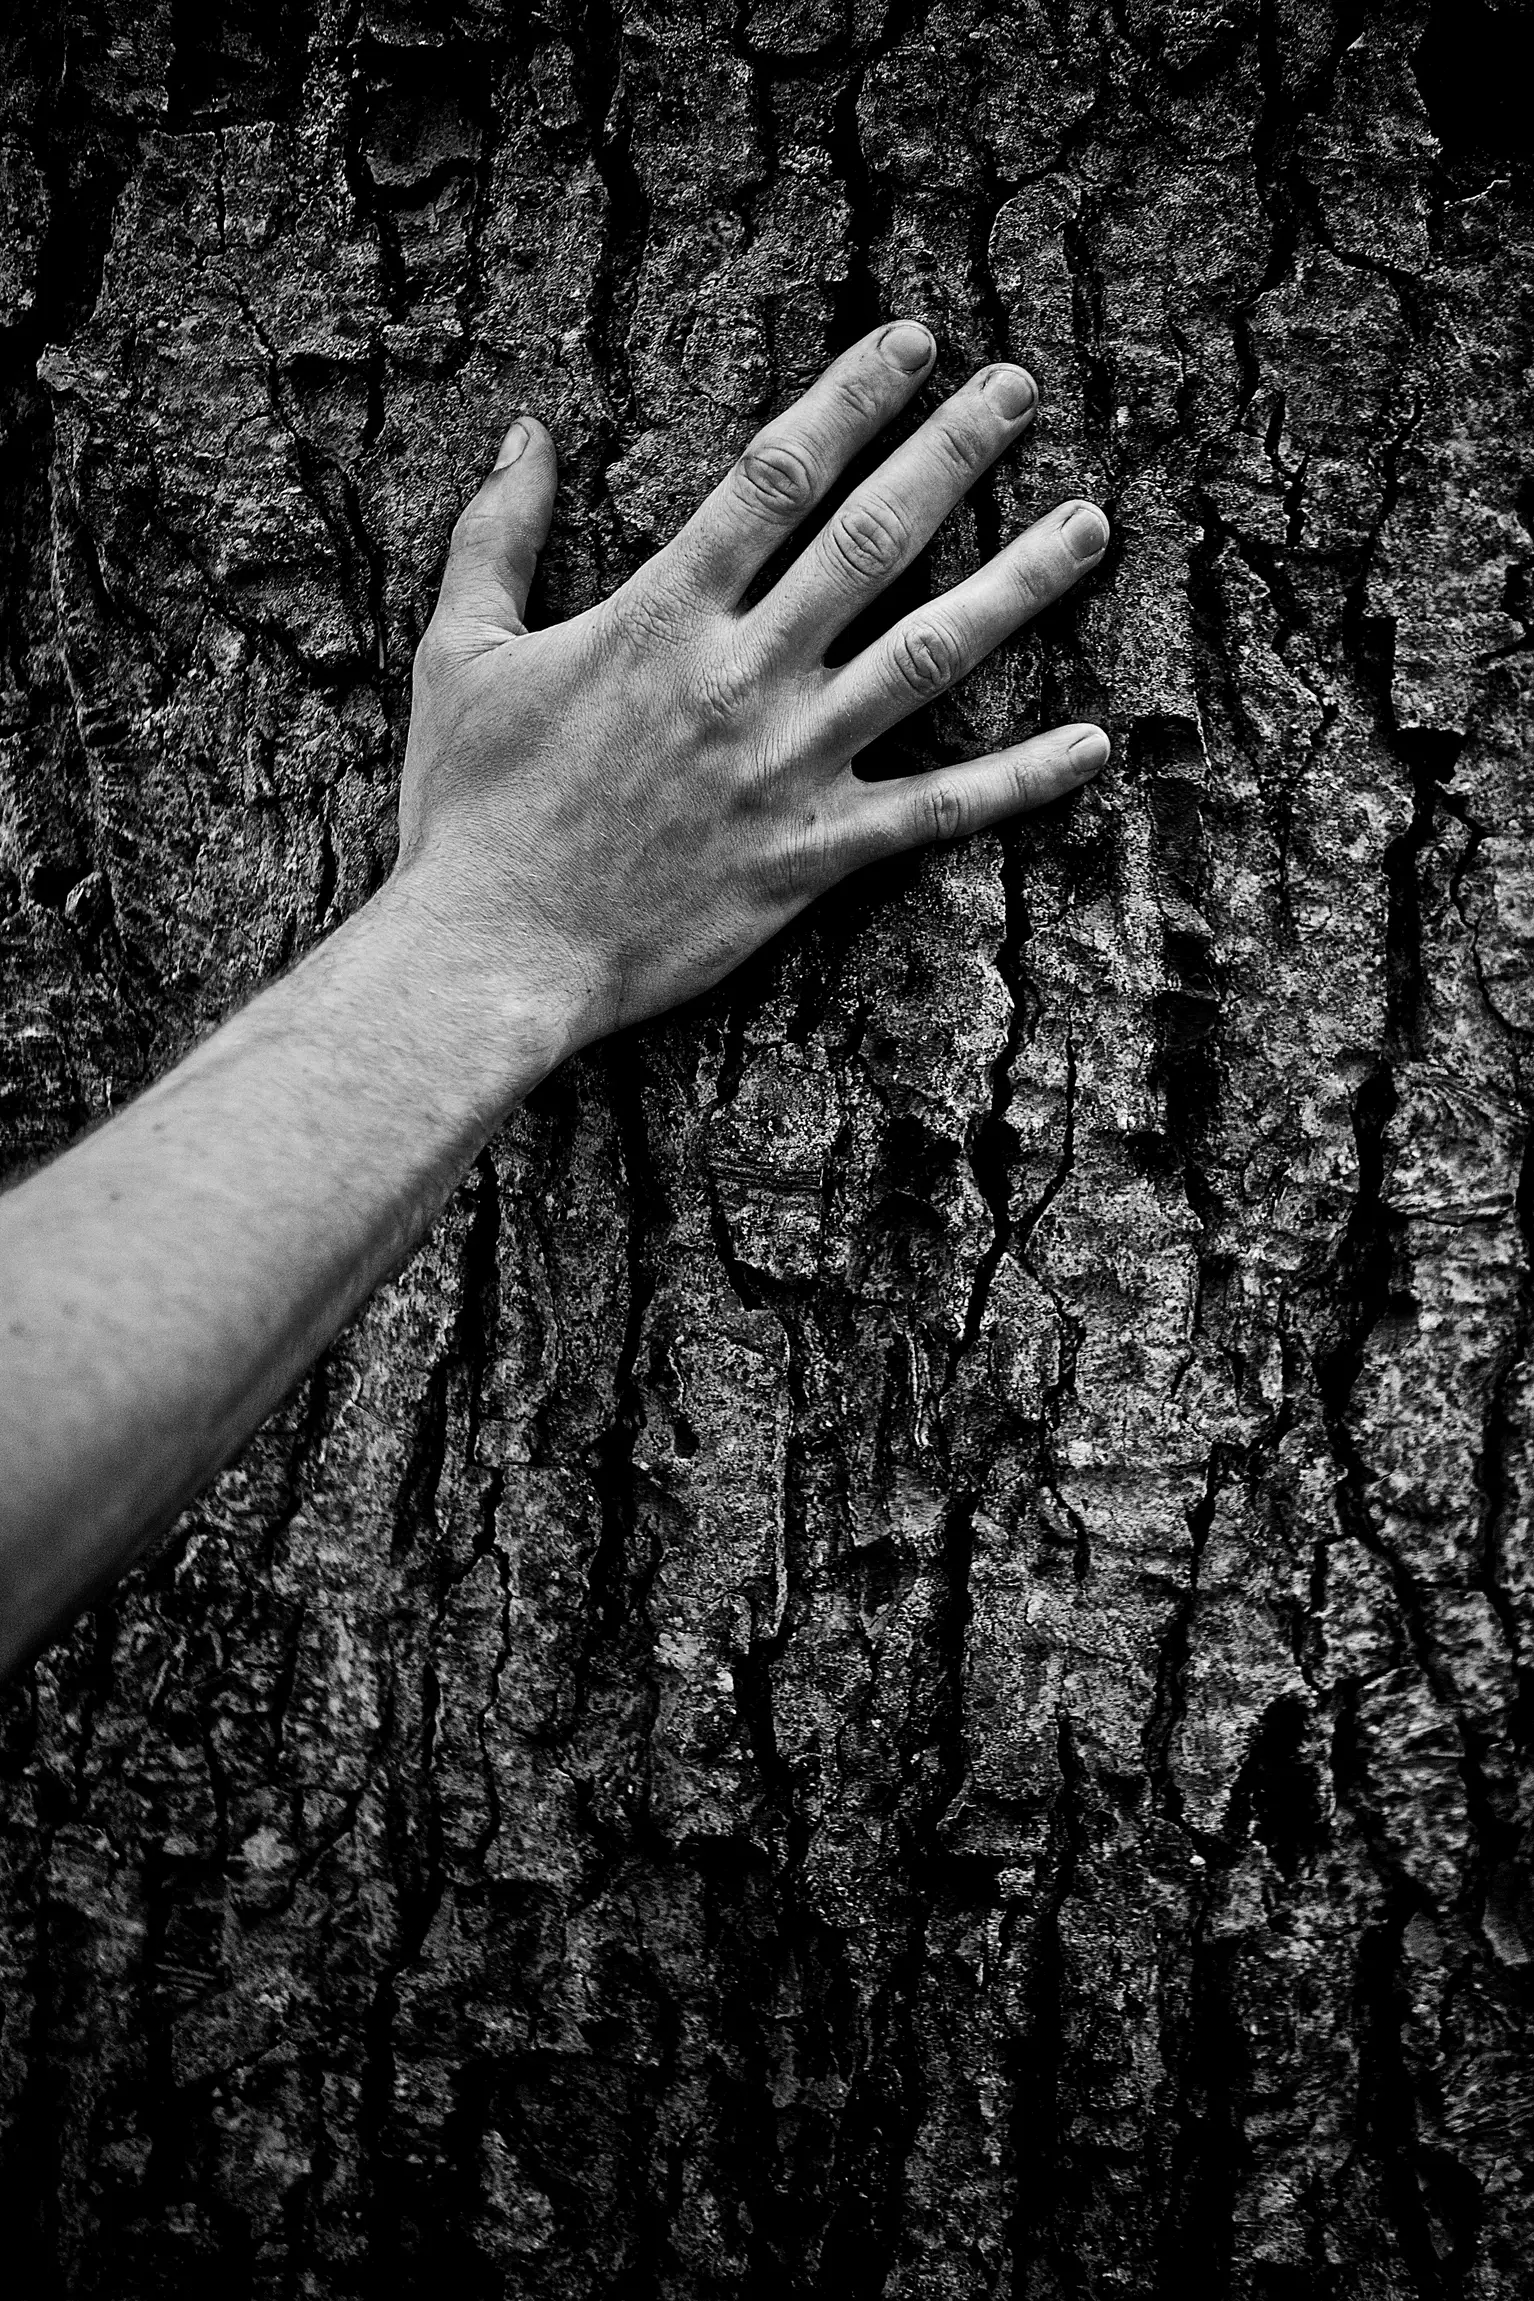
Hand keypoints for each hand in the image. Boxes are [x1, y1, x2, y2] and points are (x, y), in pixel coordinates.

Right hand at [397, 319, 1109, 1057]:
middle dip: (952, 452)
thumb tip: (526, 431)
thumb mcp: (461, 651)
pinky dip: (1020, 779)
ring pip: (929, 655)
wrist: (490, 952)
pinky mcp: (812, 854)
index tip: (912, 344)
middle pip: (872, 539)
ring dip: (1018, 582)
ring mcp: (787, 765)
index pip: (776, 476)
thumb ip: (496, 535)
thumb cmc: (468, 808)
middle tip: (1020, 389)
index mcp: (660, 616)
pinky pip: (937, 810)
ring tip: (1089, 523)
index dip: (850, 397)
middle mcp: (740, 676)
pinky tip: (1094, 743)